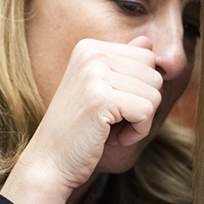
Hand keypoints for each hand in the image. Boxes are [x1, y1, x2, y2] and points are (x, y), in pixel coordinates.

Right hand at [0, 36, 161, 203]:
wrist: (50, 162)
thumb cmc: (80, 129)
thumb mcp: (102, 90)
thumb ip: (124, 64)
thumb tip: (147, 41)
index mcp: (90, 47)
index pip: (147, 58)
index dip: (139, 89)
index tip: (113, 106)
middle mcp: (91, 53)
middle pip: (154, 74)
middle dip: (143, 104)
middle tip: (112, 121)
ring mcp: (94, 74)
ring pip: (154, 94)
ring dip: (140, 121)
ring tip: (111, 129)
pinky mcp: (100, 98)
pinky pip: (146, 111)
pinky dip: (137, 131)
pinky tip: (113, 138)